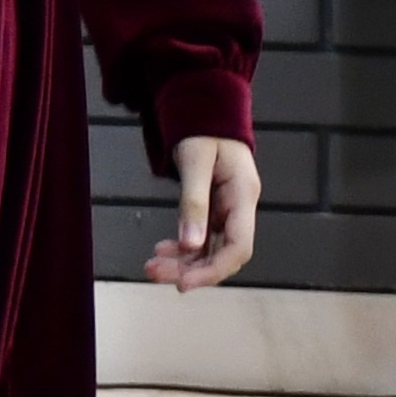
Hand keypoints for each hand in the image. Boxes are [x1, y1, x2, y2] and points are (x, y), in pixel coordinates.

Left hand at [148, 138, 258, 289]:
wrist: (206, 111)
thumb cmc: (204, 129)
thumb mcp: (195, 161)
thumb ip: (194, 202)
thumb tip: (190, 244)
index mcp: (243, 195)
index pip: (239, 247)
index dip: (214, 271)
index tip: (184, 284)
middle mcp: (240, 208)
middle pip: (224, 254)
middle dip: (191, 270)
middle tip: (155, 273)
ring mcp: (229, 211)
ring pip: (211, 250)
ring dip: (184, 263)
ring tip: (152, 266)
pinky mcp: (216, 211)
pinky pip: (203, 238)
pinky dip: (183, 249)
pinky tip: (162, 251)